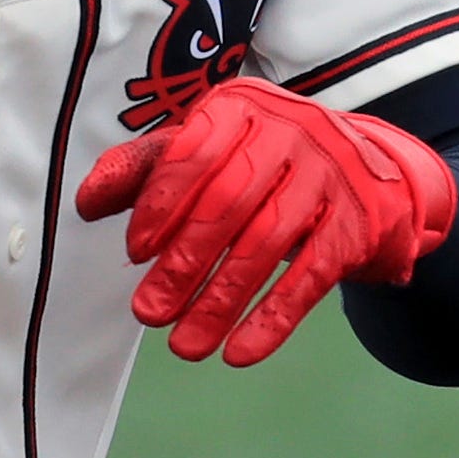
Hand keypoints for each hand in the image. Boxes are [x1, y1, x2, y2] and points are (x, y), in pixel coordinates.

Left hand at [76, 76, 455, 366]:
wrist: (371, 168)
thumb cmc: (268, 160)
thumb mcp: (210, 150)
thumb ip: (148, 171)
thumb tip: (87, 201)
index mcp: (241, 106)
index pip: (193, 153)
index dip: (161, 204)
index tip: (135, 252)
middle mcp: (290, 130)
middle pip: (228, 203)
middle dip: (184, 264)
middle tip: (149, 313)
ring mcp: (330, 174)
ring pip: (267, 244)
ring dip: (221, 301)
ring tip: (185, 346)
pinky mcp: (359, 222)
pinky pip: (312, 276)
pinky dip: (274, 318)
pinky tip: (241, 351)